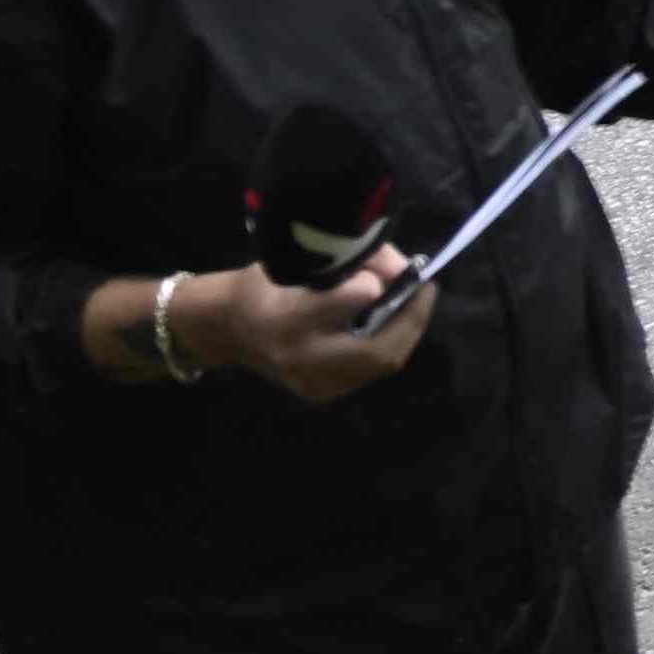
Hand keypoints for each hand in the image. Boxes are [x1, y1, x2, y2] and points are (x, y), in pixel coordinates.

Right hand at [199, 253, 434, 397]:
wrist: (227, 328)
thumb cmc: (264, 285)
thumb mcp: (298, 260)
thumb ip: (352, 260)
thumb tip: (402, 268)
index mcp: (288, 319)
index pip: (352, 301)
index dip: (378, 283)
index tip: (394, 268)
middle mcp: (301, 360)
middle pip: (378, 350)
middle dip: (412, 319)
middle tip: (426, 289)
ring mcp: (311, 384)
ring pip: (380, 364)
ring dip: (404, 332)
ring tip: (413, 303)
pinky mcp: (320, 393)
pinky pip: (368, 370)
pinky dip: (387, 344)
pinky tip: (391, 323)